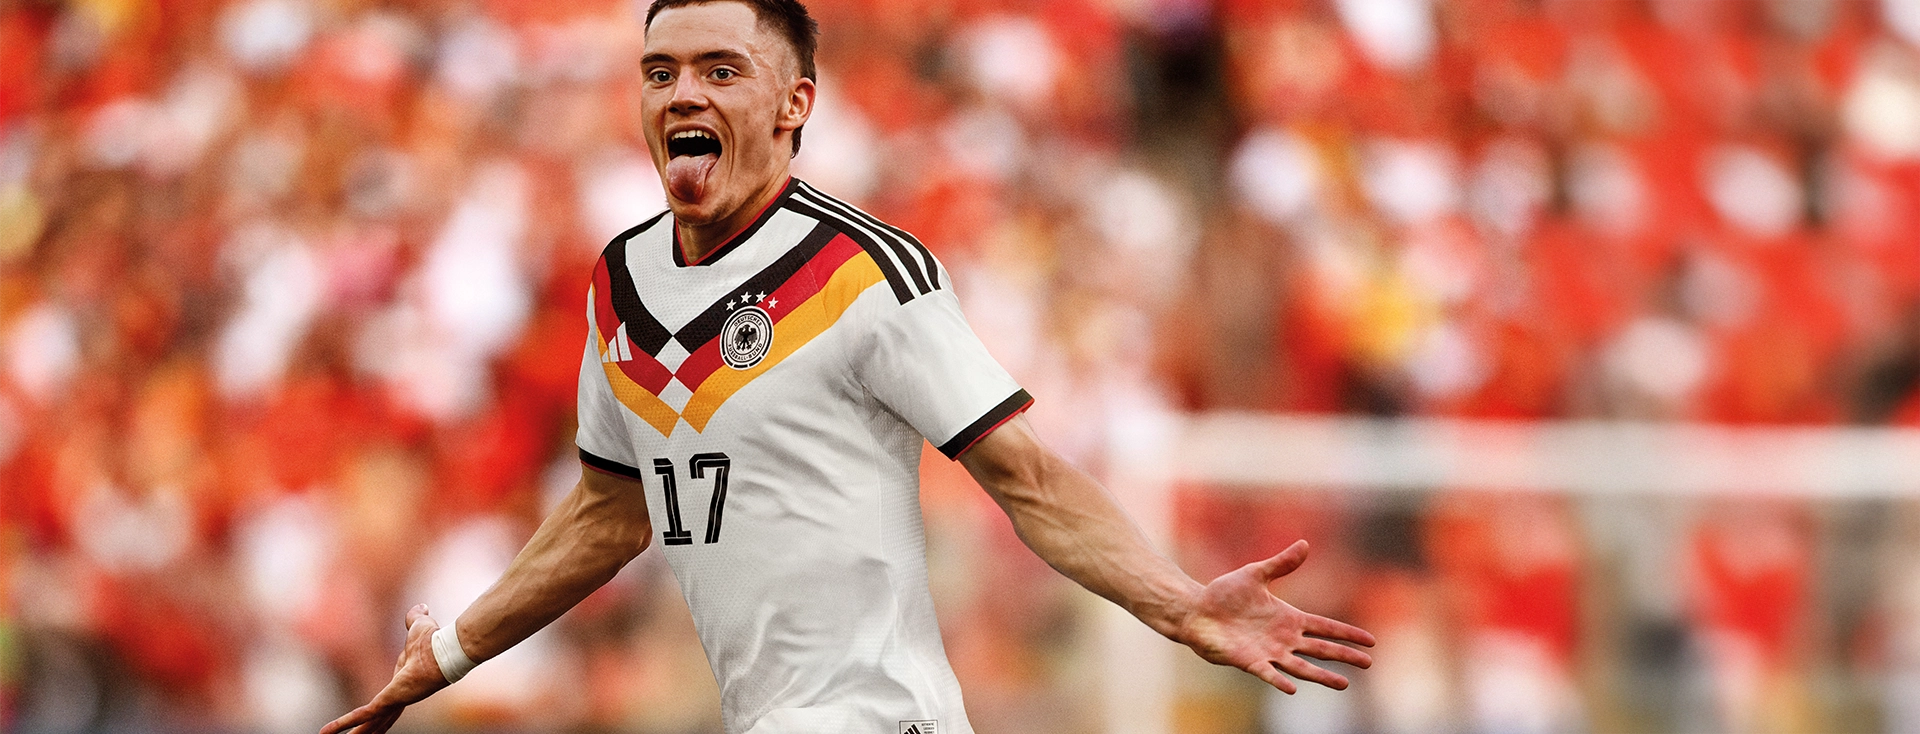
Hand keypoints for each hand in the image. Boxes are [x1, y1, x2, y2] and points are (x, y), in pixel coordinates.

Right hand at [320, 604, 451, 733]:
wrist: (443, 649)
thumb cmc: (435, 640)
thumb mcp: (418, 627)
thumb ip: (415, 618)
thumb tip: (421, 607)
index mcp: (402, 681)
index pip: (387, 701)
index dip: (377, 710)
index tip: (369, 716)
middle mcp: (398, 695)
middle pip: (379, 718)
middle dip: (366, 730)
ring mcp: (394, 700)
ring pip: (368, 721)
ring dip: (354, 731)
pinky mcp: (388, 700)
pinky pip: (362, 714)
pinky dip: (344, 722)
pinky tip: (329, 730)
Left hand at [1173, 540, 1375, 693]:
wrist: (1196, 610)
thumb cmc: (1224, 594)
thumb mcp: (1256, 574)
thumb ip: (1281, 564)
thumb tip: (1305, 544)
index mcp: (1289, 619)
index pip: (1325, 627)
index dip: (1347, 634)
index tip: (1371, 641)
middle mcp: (1283, 639)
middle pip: (1321, 649)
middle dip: (1345, 656)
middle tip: (1369, 663)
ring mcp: (1268, 652)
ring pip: (1301, 667)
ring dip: (1321, 676)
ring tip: (1343, 684)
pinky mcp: (1249, 662)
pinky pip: (1268, 674)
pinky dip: (1279, 681)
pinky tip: (1293, 689)